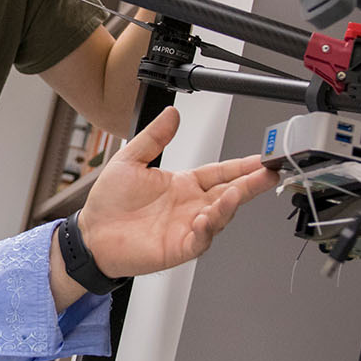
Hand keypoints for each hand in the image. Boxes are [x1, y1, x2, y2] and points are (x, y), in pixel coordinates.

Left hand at [75, 106, 276, 279]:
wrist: (91, 234)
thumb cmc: (109, 204)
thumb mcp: (130, 160)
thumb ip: (154, 137)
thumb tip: (171, 114)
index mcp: (184, 185)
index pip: (221, 173)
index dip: (242, 166)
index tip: (261, 159)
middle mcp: (191, 206)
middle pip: (230, 194)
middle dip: (251, 184)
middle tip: (268, 173)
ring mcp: (187, 227)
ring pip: (220, 216)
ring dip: (230, 204)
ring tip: (237, 192)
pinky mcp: (179, 247)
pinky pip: (201, 239)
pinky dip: (207, 229)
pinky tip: (206, 217)